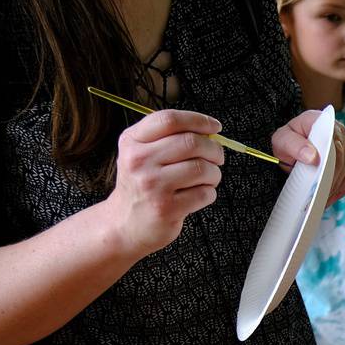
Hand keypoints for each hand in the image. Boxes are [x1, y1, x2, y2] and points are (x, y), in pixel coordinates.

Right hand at [103, 110, 224, 256]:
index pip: (169, 120)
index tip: (215, 127)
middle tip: (218, 157)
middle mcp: (139, 160)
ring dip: (214, 173)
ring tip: (208, 178)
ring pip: (202, 168)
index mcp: (132, 141)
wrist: (125, 224)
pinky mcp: (167, 208)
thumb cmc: (142, 185)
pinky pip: (205, 193)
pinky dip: (210, 193)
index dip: (198, 120)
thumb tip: (209, 132)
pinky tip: (198, 195)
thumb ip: (168, 138)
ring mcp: (152, 185)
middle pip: (191, 142)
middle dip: (214, 149)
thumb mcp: (141, 154)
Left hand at [272, 110, 344, 201]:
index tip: (316, 182)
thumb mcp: (282, 139)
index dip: (326, 165)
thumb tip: (313, 157)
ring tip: (317, 201)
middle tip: (313, 198)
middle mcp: (341, 133)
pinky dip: (340, 191)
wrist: (295, 143)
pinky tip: (327, 198)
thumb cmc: (289, 141)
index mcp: (323, 122)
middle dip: (327, 181)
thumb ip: (294, 145)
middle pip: (340, 161)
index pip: (331, 144)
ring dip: (332, 188)